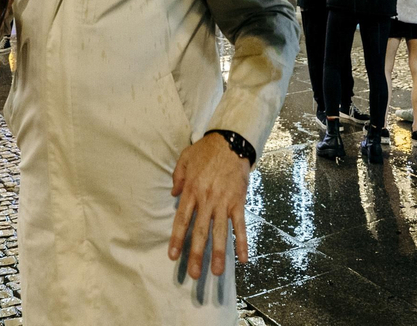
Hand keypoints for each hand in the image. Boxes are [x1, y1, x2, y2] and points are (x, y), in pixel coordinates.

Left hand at [168, 133, 251, 279]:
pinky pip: (240, 225)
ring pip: (220, 232)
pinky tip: (243, 258)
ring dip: (219, 253)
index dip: (177, 239)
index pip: (182, 220)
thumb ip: (178, 177)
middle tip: (194, 274)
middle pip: (200, 232)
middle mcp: (207, 200)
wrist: (231, 141)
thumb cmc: (206, 149)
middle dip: (197, 254)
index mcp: (192, 191)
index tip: (173, 256)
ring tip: (217, 272)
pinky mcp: (238, 202)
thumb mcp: (185, 159)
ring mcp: (224, 202)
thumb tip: (173, 194)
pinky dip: (242, 242)